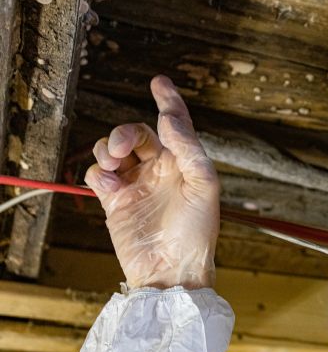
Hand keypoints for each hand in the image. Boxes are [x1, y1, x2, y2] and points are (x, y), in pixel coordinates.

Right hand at [85, 75, 219, 289]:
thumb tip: (169, 118)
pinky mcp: (115, 202)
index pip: (175, 124)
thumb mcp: (204, 186)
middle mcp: (159, 170)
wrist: (171, 270)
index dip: (168, 101)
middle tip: (122, 147)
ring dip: (107, 149)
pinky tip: (109, 187)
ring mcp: (136, 185)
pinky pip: (98, 175)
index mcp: (184, 163)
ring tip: (113, 164)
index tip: (159, 81)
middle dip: (124, 132)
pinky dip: (98, 174)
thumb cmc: (197, 231)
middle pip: (136, 134)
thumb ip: (188, 148)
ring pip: (112, 150)